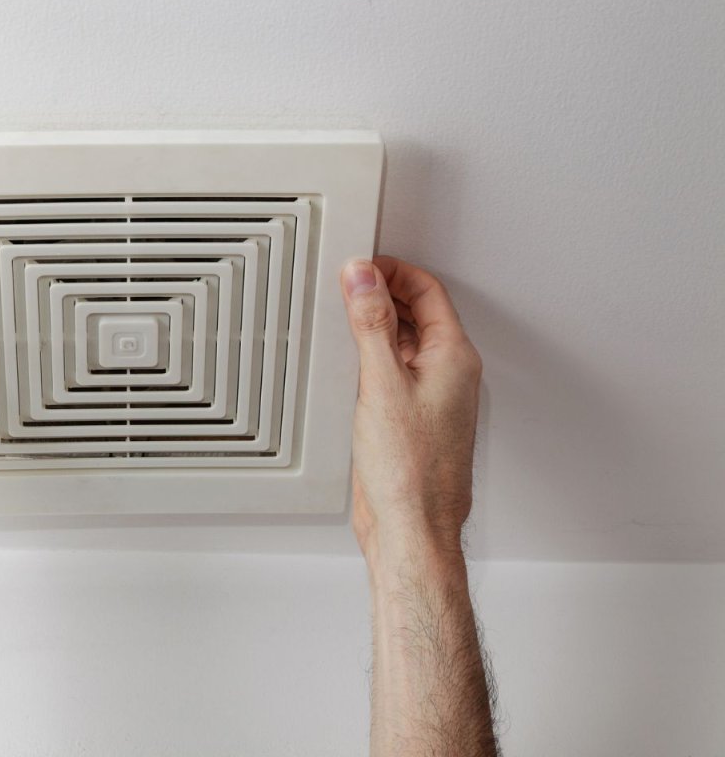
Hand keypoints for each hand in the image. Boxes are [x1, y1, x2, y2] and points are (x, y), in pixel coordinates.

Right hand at [340, 256, 481, 565]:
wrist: (410, 528)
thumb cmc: (410, 470)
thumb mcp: (382, 383)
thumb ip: (371, 324)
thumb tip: (363, 276)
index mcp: (453, 359)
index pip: (428, 292)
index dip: (394, 271)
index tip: (361, 265)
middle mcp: (447, 376)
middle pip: (417, 314)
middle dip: (382, 294)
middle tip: (345, 286)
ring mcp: (429, 399)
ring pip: (403, 344)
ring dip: (374, 327)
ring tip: (340, 318)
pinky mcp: (409, 420)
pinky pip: (391, 373)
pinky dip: (369, 359)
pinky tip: (344, 365)